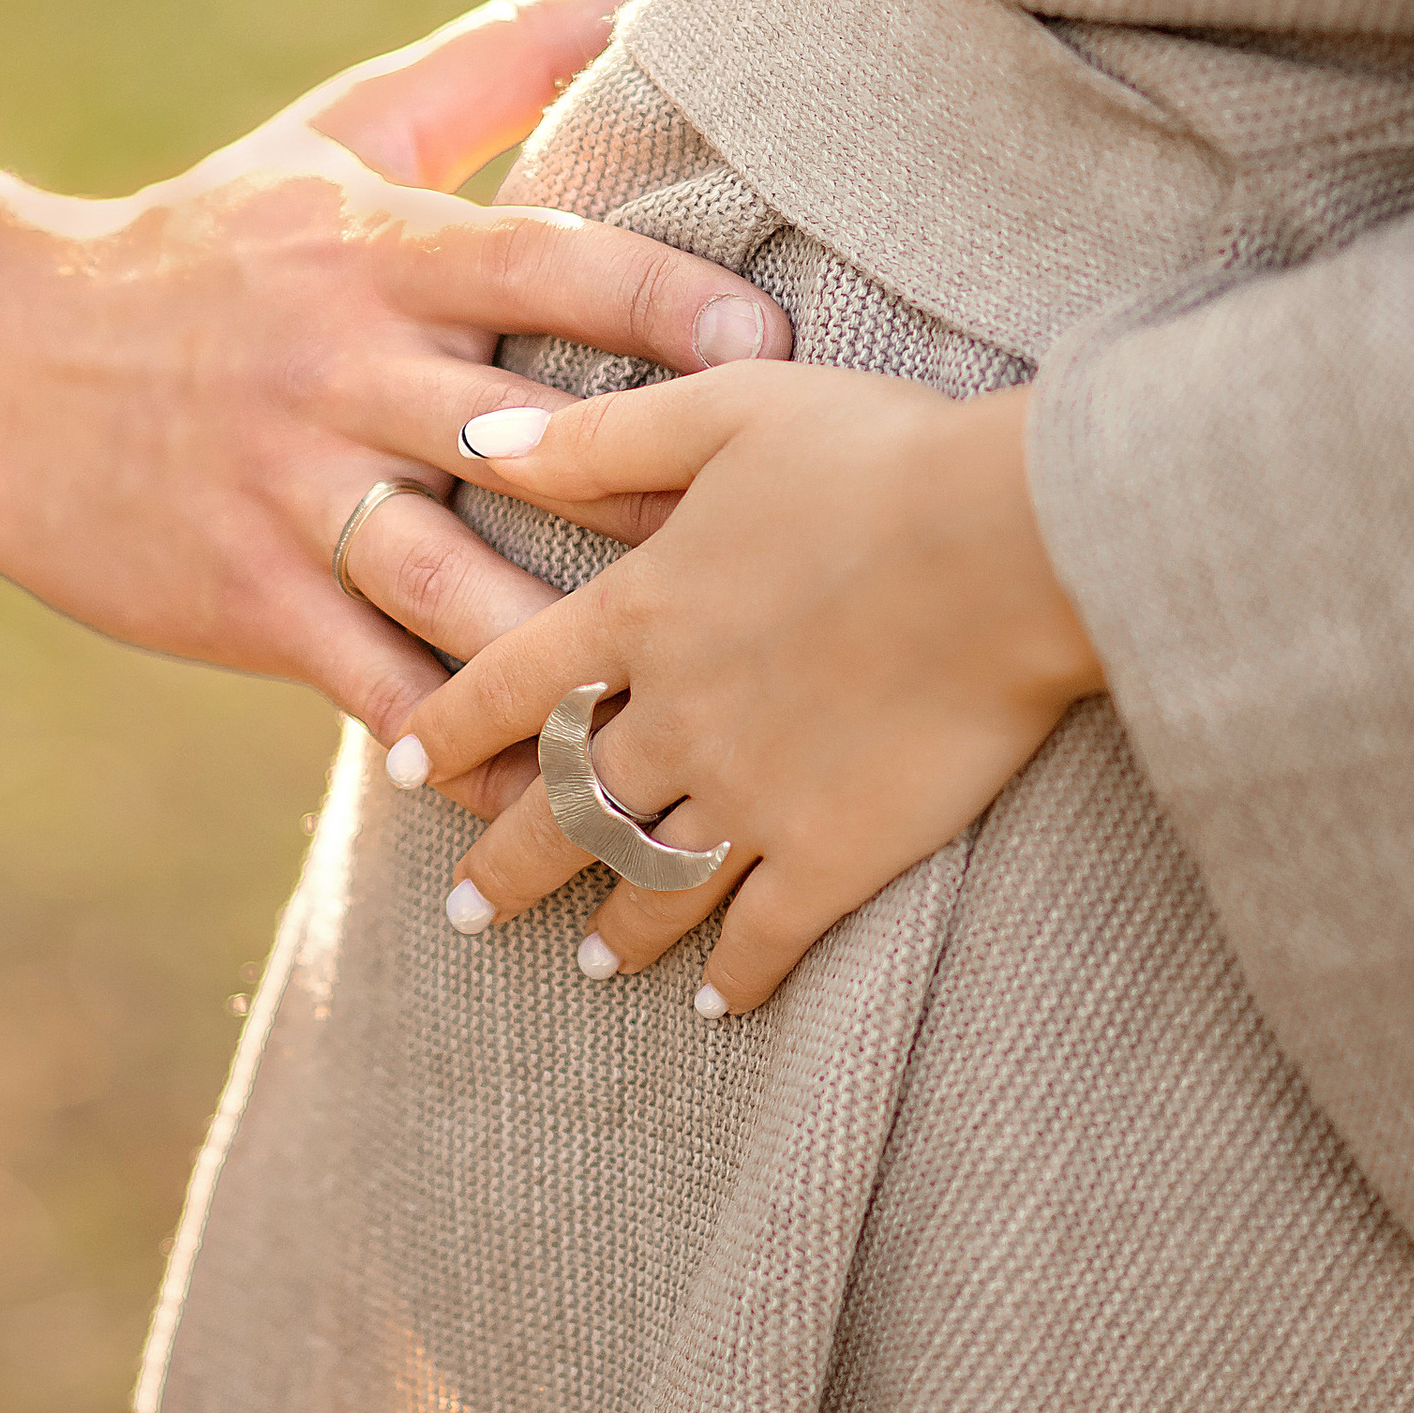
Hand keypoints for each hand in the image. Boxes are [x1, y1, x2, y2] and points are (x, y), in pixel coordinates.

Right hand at [0, 0, 791, 741]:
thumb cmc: (200, 243)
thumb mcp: (335, 131)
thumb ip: (497, 63)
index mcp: (377, 252)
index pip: (541, 263)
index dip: (660, 300)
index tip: (772, 343)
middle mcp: (342, 371)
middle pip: (521, 436)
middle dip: (646, 492)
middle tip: (772, 542)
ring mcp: (293, 493)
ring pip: (455, 583)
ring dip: (567, 646)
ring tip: (686, 697)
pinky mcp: (249, 598)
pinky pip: (374, 682)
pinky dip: (459, 738)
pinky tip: (549, 784)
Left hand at [387, 362, 1103, 1007]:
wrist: (1012, 540)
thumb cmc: (878, 454)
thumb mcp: (723, 410)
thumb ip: (596, 437)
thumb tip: (475, 440)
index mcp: (640, 611)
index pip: (509, 688)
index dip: (449, 732)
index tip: (401, 774)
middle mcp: (675, 715)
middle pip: (565, 806)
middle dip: (506, 867)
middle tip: (464, 914)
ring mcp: (752, 793)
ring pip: (653, 877)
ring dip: (617, 925)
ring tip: (591, 963)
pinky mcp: (837, 849)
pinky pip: (766, 932)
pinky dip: (737, 972)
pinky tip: (719, 1001)